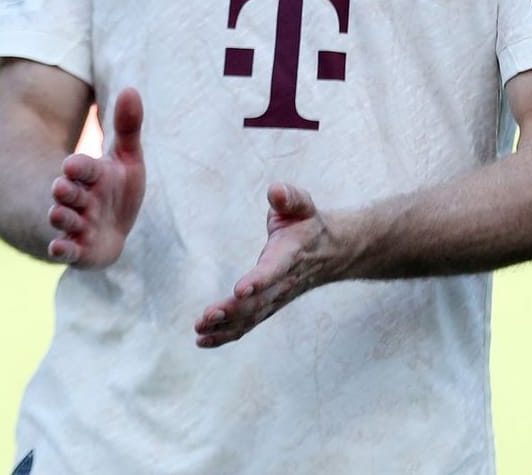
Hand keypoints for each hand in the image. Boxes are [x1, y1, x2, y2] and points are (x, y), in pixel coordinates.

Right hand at [46, 87, 144, 268]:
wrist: (105, 229)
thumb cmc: (116, 190)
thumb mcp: (126, 158)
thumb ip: (127, 126)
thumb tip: (132, 89)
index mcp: (91, 175)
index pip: (83, 168)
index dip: (80, 167)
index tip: (73, 164)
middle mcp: (80, 199)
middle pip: (68, 192)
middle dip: (65, 190)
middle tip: (62, 188)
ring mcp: (77, 224)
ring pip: (65, 219)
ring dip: (61, 216)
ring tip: (57, 213)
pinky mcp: (79, 250)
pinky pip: (68, 250)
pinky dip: (62, 249)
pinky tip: (58, 249)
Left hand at [194, 183, 326, 347]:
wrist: (331, 252)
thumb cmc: (307, 223)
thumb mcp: (302, 204)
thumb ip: (289, 197)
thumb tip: (276, 191)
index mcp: (291, 254)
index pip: (275, 269)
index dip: (259, 280)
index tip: (240, 290)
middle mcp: (284, 281)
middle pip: (259, 301)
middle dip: (233, 311)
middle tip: (207, 316)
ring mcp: (276, 298)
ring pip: (251, 317)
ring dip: (225, 326)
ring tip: (200, 330)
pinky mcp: (268, 306)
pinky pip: (247, 324)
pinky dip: (226, 334)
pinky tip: (203, 340)